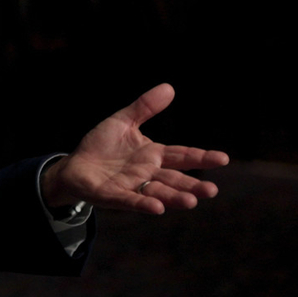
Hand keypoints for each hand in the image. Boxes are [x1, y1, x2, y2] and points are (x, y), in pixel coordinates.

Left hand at [41, 83, 226, 214]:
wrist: (74, 164)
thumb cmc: (101, 145)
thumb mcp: (123, 121)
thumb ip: (144, 107)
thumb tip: (169, 87)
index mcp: (153, 155)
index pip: (182, 156)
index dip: (201, 157)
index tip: (223, 159)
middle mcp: (147, 173)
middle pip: (174, 179)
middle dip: (192, 186)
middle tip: (211, 191)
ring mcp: (132, 186)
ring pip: (157, 193)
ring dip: (174, 198)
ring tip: (191, 202)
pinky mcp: (113, 196)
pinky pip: (131, 200)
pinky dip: (144, 204)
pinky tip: (158, 208)